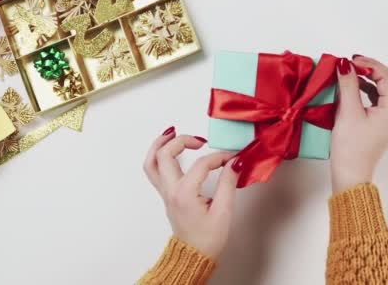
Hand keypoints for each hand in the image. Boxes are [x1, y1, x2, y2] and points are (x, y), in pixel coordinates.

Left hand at [143, 127, 239, 258]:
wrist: (194, 255)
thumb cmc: (207, 239)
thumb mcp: (224, 211)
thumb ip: (228, 182)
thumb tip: (236, 162)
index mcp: (184, 194)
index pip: (202, 164)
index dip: (220, 157)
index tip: (233, 158)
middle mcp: (171, 191)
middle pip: (165, 154)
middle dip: (182, 141)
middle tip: (200, 140)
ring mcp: (166, 193)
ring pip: (152, 162)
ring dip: (160, 144)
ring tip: (172, 132)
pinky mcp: (167, 195)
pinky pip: (154, 170)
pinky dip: (158, 155)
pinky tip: (168, 149)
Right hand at [330, 55, 387, 192]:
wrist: (350, 174)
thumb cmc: (350, 147)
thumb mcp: (348, 112)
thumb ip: (348, 85)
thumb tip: (345, 65)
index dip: (371, 65)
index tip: (352, 60)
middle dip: (372, 69)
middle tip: (352, 63)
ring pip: (384, 90)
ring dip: (369, 79)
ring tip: (351, 72)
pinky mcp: (381, 124)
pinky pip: (378, 100)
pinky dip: (367, 90)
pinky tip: (353, 87)